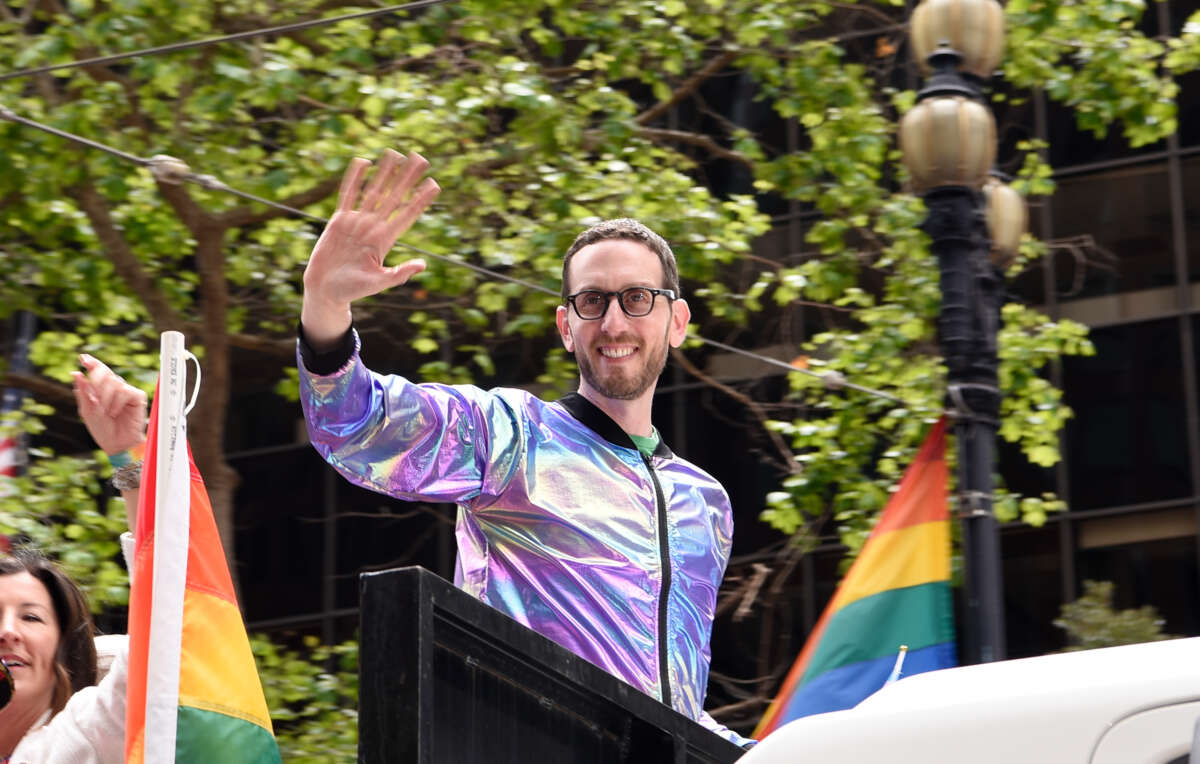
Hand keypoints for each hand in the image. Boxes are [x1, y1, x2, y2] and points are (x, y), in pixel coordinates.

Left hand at [72, 354, 147, 455]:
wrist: (117, 444)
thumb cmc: (102, 429)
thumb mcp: (87, 411)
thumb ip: (83, 393)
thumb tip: (76, 373)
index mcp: (101, 389)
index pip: (97, 371)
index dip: (92, 363)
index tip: (83, 358)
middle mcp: (114, 388)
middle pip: (104, 373)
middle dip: (96, 385)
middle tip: (94, 400)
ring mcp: (126, 391)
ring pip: (113, 382)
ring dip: (105, 398)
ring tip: (105, 412)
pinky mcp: (137, 396)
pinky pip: (124, 391)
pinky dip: (116, 403)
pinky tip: (115, 413)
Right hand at [301, 149, 440, 347]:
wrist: (326, 290)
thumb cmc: (352, 290)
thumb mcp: (379, 283)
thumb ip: (399, 273)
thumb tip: (423, 265)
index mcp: (386, 240)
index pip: (407, 214)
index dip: (421, 199)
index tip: (434, 184)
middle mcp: (374, 227)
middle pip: (394, 196)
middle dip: (408, 178)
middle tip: (421, 158)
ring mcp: (357, 222)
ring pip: (374, 191)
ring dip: (385, 173)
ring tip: (395, 153)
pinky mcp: (339, 220)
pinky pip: (348, 195)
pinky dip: (355, 178)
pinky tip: (364, 162)